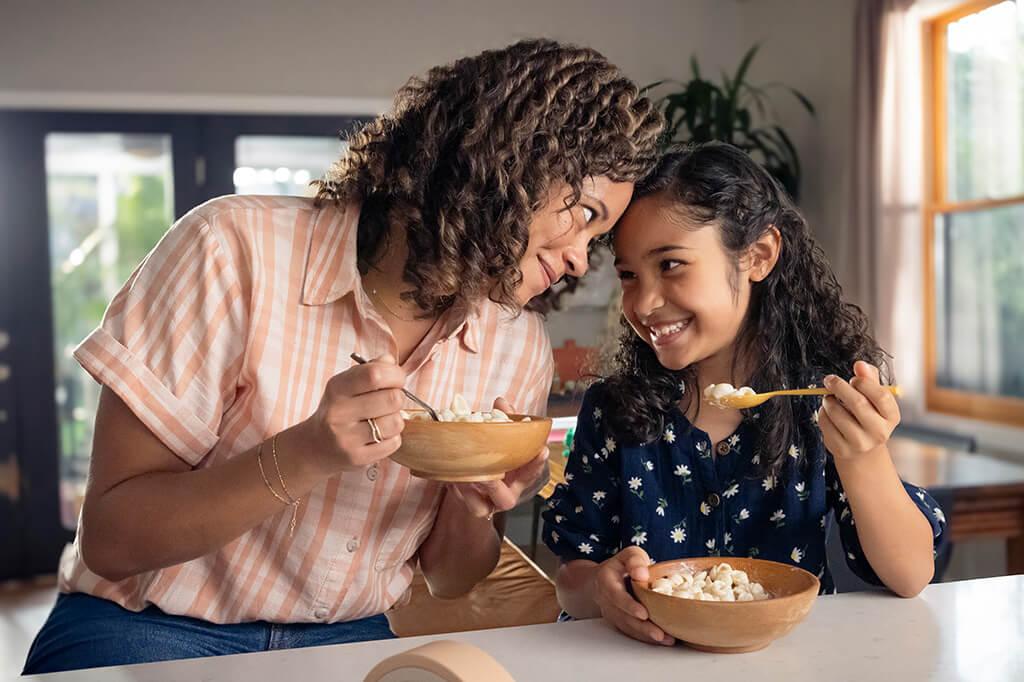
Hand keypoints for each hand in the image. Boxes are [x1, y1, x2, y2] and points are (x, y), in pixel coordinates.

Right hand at [301, 353, 406, 473]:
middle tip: (390, 401)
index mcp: (337, 389)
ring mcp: (347, 438)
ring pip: (395, 422)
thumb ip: (370, 369)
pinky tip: (379, 436)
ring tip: (383, 420)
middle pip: (392, 398)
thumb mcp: (346, 385)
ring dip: (396, 419)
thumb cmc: (339, 410)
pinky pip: (393, 443)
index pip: (375, 374)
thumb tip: (390, 361)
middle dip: (398, 397)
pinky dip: (392, 438)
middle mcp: (338, 413)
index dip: (395, 374)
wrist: (315, 447)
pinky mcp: (357, 458)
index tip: (397, 379)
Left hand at [448, 398, 549, 518]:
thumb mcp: (505, 440)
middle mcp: (504, 495)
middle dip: (496, 486)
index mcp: (519, 480)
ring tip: (461, 476)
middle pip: (506, 500)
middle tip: (488, 476)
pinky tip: (448, 473)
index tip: (542, 450)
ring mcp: (485, 503)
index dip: (537, 463)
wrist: (476, 479)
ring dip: (469, 491)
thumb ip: (507, 421)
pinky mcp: (466, 503)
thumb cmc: (497, 457)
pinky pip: (459, 499)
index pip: (532, 473)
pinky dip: (453, 485)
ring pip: (478, 507)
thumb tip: (501, 402)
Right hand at [593, 546, 673, 645]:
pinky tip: (662, 639)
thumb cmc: (621, 565)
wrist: (604, 578)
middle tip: (659, 634)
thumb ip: (635, 560)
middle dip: (642, 627)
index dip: (629, 606)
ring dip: (646, 635)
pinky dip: (645, 636)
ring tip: (665, 639)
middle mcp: (606, 600)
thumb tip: (642, 574)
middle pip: (623, 616)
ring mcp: (611, 613)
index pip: (616, 595)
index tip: (643, 614)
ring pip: (627, 627)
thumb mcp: (629, 555)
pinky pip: (631, 631)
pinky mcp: (619, 622)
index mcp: (606, 581)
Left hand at [818, 361, 899, 461]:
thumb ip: (869, 379)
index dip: (865, 383)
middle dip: (840, 386)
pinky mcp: (841, 449)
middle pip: (858, 403)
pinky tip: (827, 412)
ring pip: (838, 413)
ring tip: (829, 398)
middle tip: (830, 380)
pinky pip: (825, 424)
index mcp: (891, 417)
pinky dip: (822, 413)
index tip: (853, 378)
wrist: (861, 449)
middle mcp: (879, 432)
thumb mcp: (874, 398)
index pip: (881, 396)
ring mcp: (860, 443)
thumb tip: (860, 364)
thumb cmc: (868, 415)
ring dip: (828, 400)